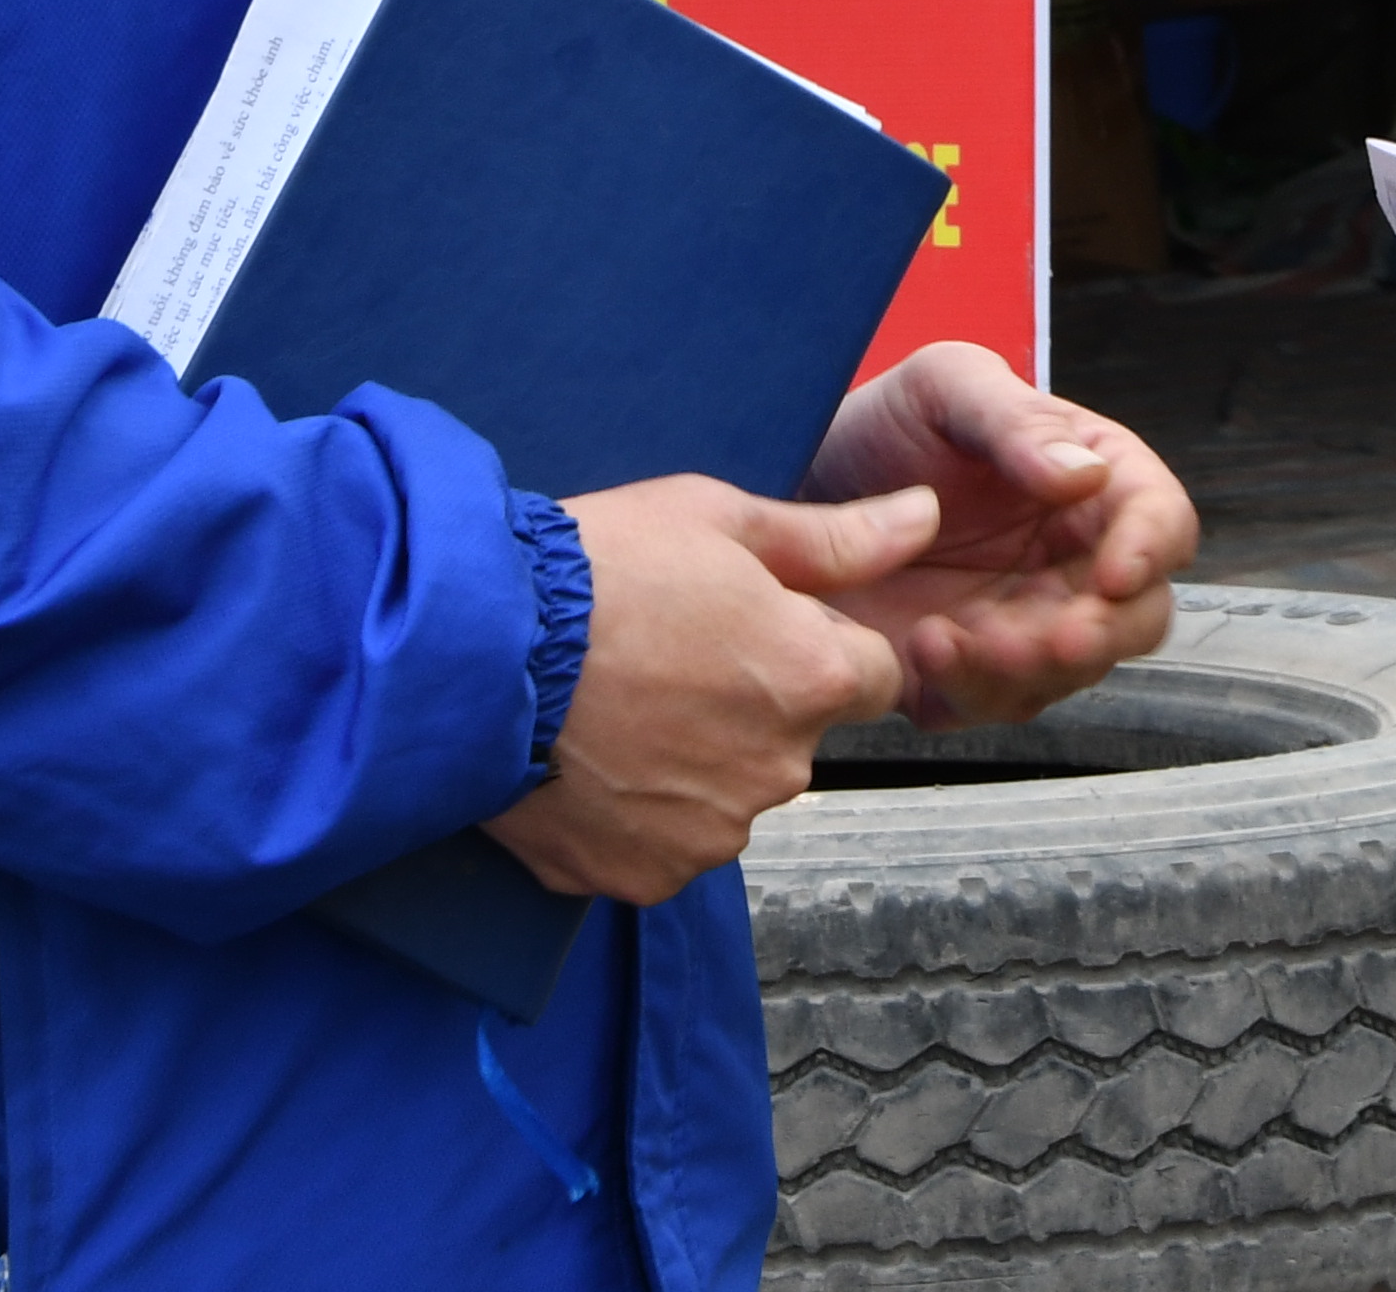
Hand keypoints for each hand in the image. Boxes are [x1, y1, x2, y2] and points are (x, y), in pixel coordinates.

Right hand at [483, 477, 925, 902]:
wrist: (472, 651)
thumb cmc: (594, 570)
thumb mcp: (717, 520)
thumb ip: (834, 537)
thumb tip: (923, 519)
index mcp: (811, 678)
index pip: (873, 674)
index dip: (816, 641)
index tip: (749, 621)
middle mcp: (778, 769)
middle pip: (796, 736)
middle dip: (754, 702)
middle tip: (668, 654)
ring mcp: (710, 833)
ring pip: (731, 792)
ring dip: (697, 759)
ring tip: (620, 702)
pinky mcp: (643, 876)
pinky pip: (665, 843)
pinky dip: (639, 812)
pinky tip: (594, 756)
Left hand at [806, 341, 1199, 724]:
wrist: (794, 482)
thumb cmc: (885, 422)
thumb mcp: (945, 388)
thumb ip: (1016, 423)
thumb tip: (1085, 476)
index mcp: (1092, 483)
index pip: (1161, 519)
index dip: (1151, 549)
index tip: (1116, 572)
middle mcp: (1072, 562)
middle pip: (1136, 617)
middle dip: (1100, 635)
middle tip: (1054, 640)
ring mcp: (1024, 623)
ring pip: (1064, 673)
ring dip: (1021, 670)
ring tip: (950, 638)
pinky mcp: (965, 672)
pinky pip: (988, 705)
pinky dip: (963, 690)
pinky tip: (917, 649)